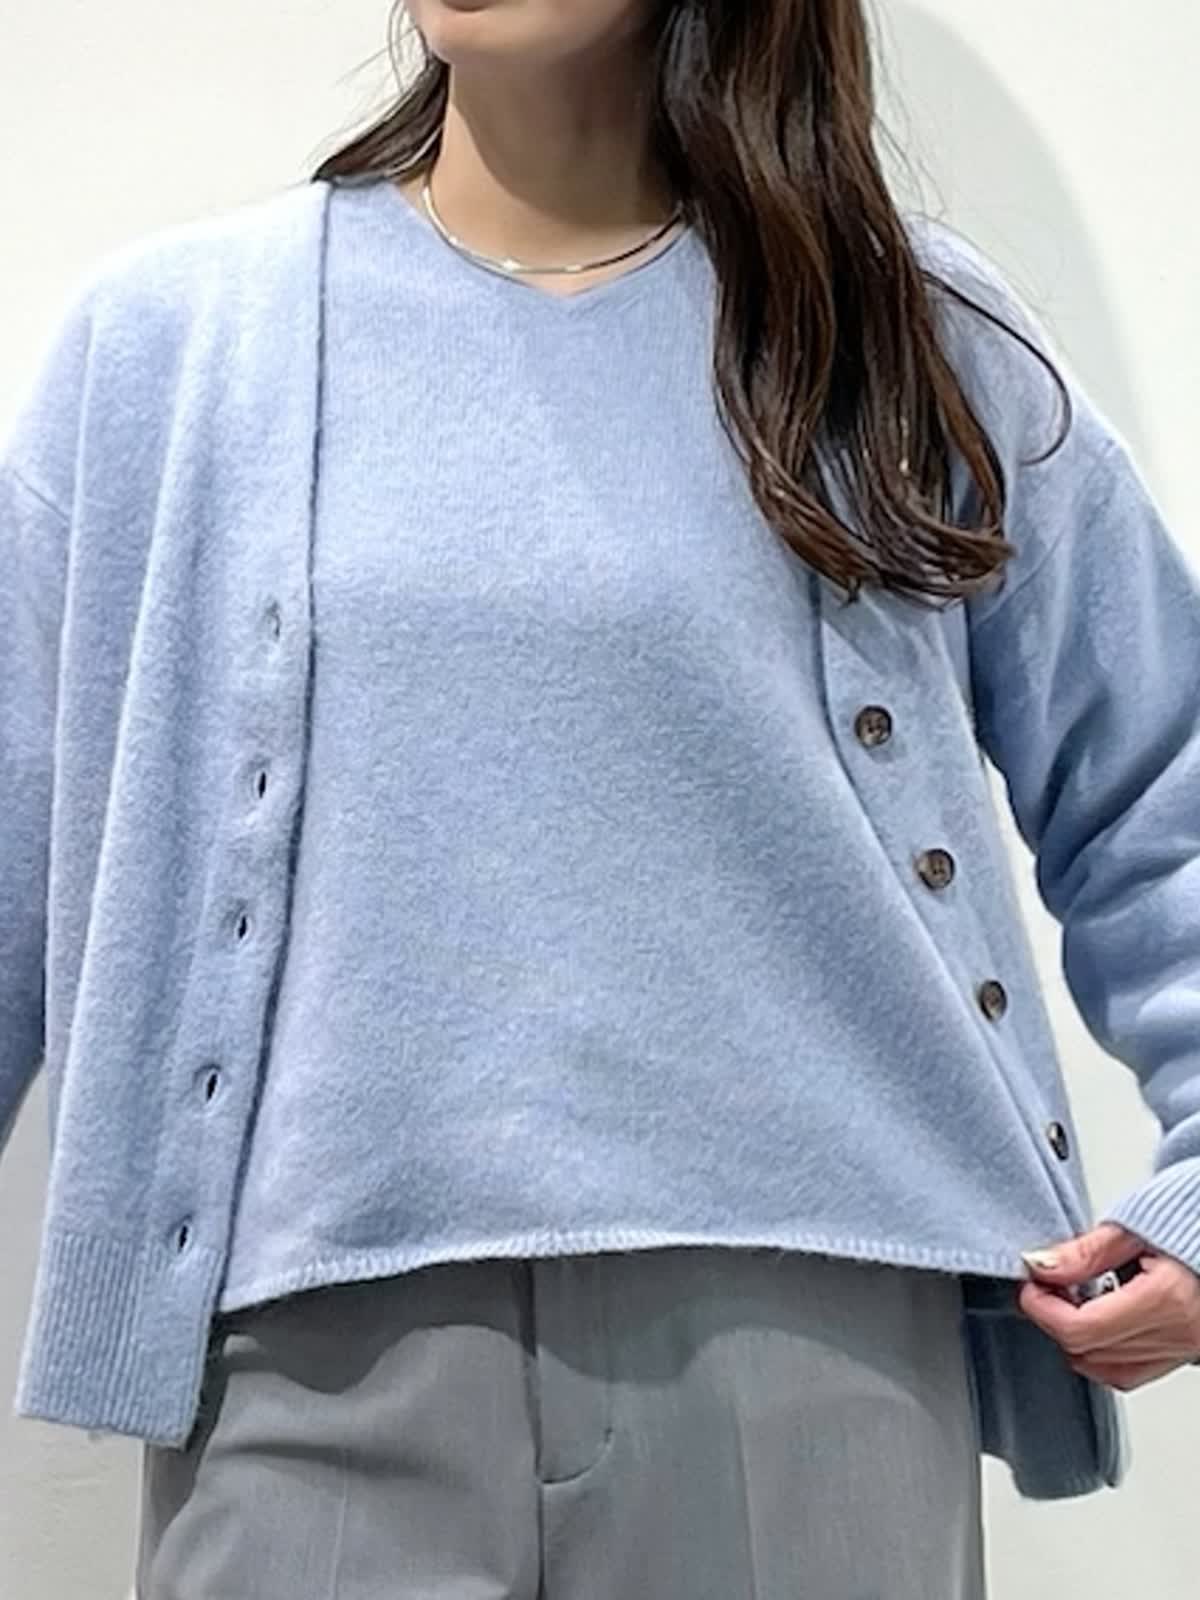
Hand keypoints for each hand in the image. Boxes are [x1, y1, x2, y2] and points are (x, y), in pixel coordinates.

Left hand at [1018, 1222, 1199, 1390]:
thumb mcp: (1134, 1226)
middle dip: (1054, 1319)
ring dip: (1077, 1338)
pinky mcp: (1186, 1353)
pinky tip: (1096, 1320)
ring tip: (1073, 1298)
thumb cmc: (1193, 1220)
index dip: (1042, 1308)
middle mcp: (1180, 1333)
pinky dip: (1103, 1353)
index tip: (1031, 1284)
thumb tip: (1041, 1266)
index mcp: (1166, 1298)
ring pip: (1106, 1369)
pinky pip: (1131, 1372)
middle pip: (1088, 1351)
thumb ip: (1085, 1252)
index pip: (1081, 1328)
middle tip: (1046, 1285)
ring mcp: (1185, 1349)